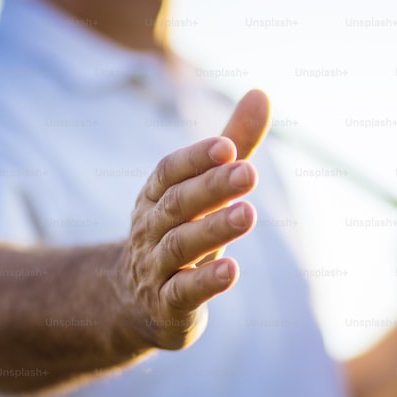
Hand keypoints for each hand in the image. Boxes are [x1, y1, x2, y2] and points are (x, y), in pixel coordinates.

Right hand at [116, 90, 270, 349]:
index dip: (195, 158)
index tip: (227, 146)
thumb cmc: (181, 231)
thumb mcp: (205, 188)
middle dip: (212, 187)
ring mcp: (156, 267)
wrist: (136, 302)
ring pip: (180, 245)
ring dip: (213, 229)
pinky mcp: (168, 305)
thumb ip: (233, 143)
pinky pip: (183, 292)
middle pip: (178, 204)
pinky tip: (231, 270)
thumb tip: (261, 91)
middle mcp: (151, 228)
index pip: (169, 171)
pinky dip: (205, 281)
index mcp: (156, 196)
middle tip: (248, 173)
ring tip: (247, 214)